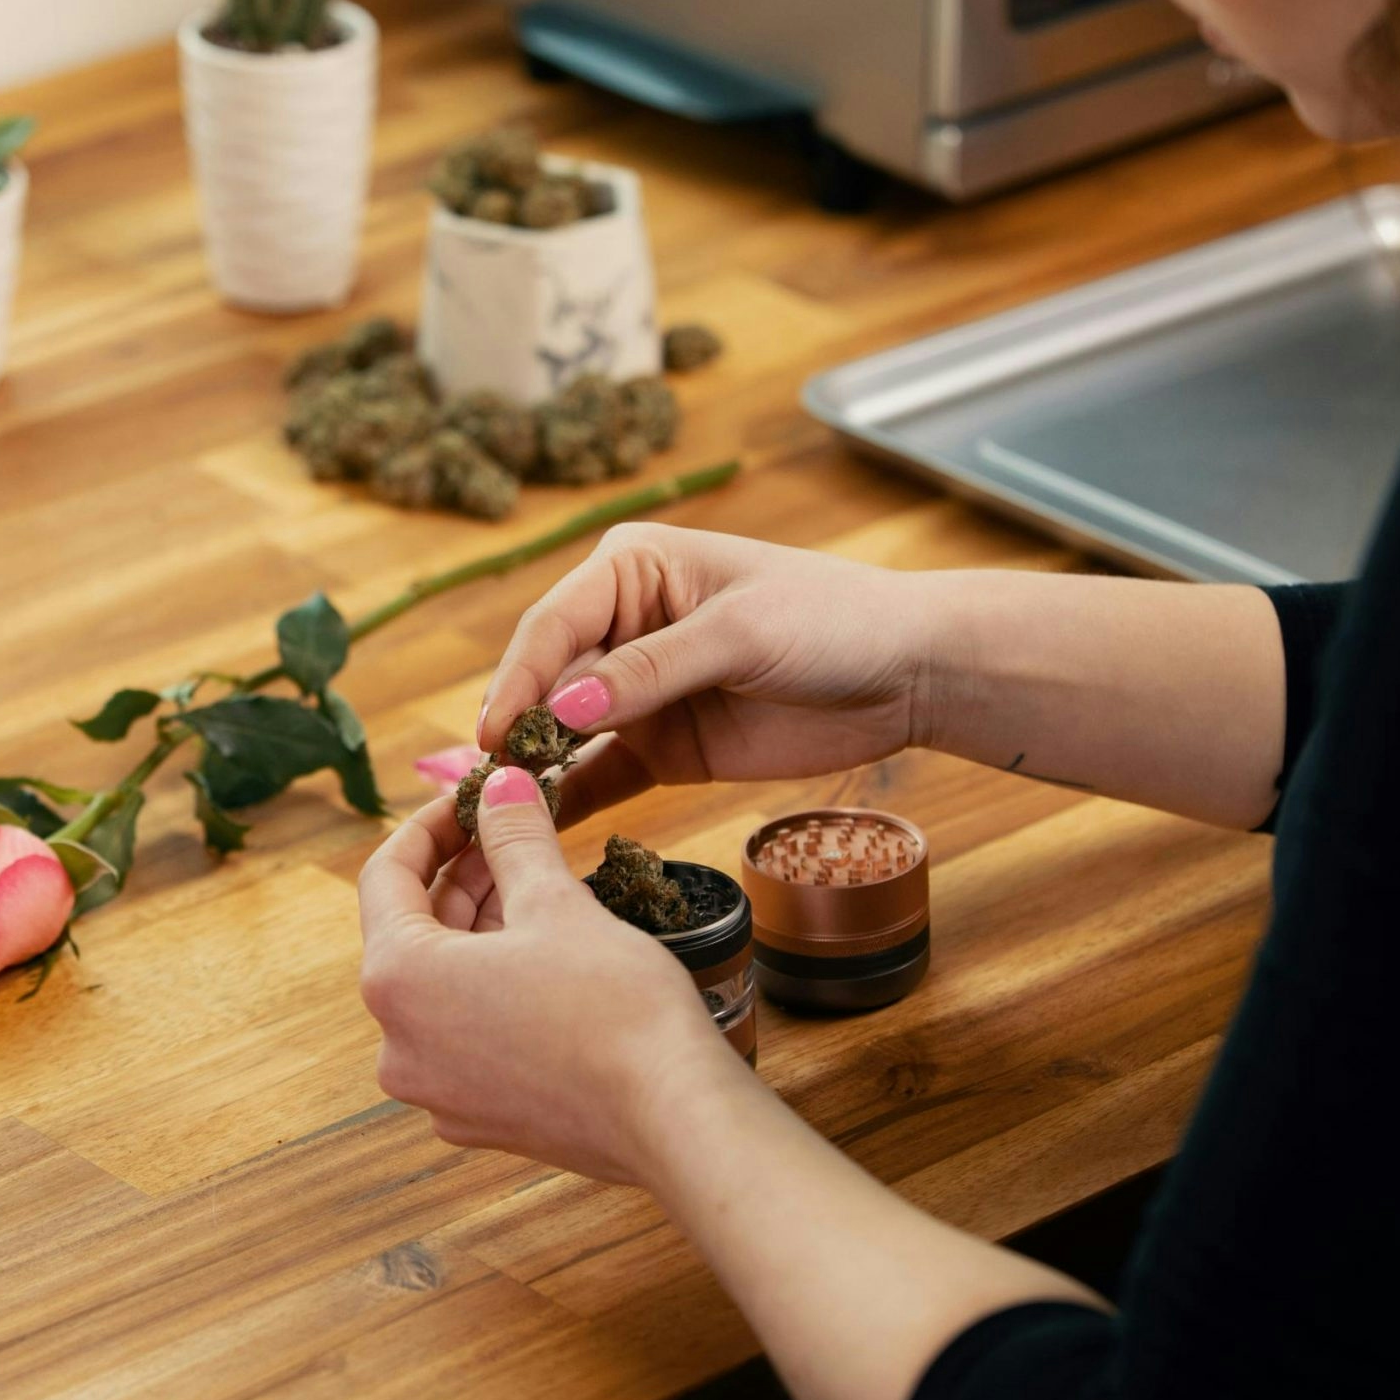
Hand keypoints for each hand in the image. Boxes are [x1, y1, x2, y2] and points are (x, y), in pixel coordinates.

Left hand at [357, 766, 742, 1184]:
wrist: (674, 1118)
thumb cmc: (613, 1008)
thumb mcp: (556, 902)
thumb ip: (514, 836)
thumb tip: (499, 784)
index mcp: (398, 982)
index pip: (386, 877)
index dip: (430, 825)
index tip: (469, 797)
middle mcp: (399, 1044)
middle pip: (414, 933)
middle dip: (463, 876)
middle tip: (512, 830)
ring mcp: (437, 1090)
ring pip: (443, 985)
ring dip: (481, 928)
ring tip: (535, 882)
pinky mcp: (480, 1117)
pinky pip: (468, 1034)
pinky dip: (495, 986)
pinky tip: (545, 953)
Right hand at [476, 522, 937, 804]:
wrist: (909, 673)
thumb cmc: (831, 620)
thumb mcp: (739, 634)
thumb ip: (649, 672)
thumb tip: (560, 710)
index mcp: (630, 568)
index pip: (554, 623)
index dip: (520, 677)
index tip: (496, 731)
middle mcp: (622, 625)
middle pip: (548, 680)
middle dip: (518, 728)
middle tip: (490, 783)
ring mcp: (640, 691)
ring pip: (565, 731)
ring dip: (536, 768)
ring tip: (506, 812)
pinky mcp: (664, 746)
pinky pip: (604, 776)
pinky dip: (574, 801)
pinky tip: (542, 831)